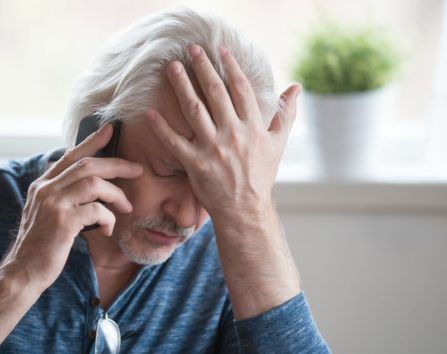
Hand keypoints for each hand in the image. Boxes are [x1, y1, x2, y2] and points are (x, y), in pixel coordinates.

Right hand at [4, 124, 142, 291]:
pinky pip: (97, 210)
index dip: (92, 141)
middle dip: (117, 164)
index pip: (71, 155)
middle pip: (88, 164)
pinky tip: (107, 231)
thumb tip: (90, 185)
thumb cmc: (42, 246)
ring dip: (117, 194)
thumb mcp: (47, 214)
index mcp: (43, 185)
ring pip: (94, 183)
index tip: (110, 129)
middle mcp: (45, 189)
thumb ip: (63, 197)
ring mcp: (52, 203)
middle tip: (138, 170)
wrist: (24, 272)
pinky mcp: (62, 221)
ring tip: (126, 207)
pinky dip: (108, 219)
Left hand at [145, 45, 299, 218]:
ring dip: (181, 86)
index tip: (220, 50)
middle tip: (191, 49)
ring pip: (194, 110)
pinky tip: (150, 111)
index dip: (230, 67)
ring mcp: (213, 148)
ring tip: (172, 68)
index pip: (240, 89)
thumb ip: (286, 114)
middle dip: (202, 68)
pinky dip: (161, 127)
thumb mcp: (278, 144)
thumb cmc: (261, 176)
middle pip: (215, 93)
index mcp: (253, 127)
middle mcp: (233, 134)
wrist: (246, 210)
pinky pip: (174, 142)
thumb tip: (296, 88)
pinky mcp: (195, 164)